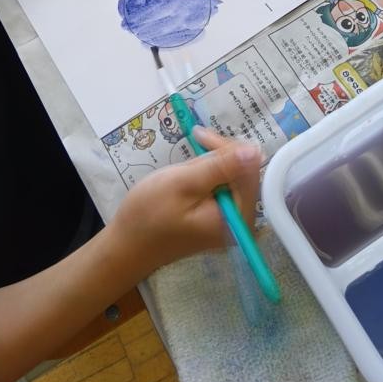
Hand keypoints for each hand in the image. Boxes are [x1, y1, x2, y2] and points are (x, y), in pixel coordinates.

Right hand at [109, 128, 261, 276]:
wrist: (126, 246)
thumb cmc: (149, 215)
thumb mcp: (183, 183)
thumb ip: (220, 167)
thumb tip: (255, 150)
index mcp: (239, 217)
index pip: (248, 168)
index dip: (226, 147)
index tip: (200, 135)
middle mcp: (243, 222)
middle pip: (244, 172)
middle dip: (219, 155)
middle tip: (194, 142)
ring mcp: (232, 222)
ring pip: (232, 177)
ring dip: (211, 164)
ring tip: (186, 166)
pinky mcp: (220, 220)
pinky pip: (223, 189)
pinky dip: (208, 176)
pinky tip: (190, 175)